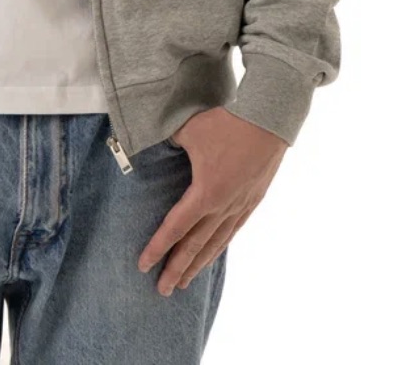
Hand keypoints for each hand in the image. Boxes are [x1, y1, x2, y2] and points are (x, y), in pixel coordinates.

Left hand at [138, 106, 287, 294]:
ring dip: (198, 264)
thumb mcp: (188, 130)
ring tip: (185, 282)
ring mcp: (239, 206)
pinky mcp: (252, 201)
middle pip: (195, 245)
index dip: (158, 247)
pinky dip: (219, 247)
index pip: (176, 228)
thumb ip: (167, 142)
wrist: (268, 120)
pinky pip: (232, 231)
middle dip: (177, 269)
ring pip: (215, 243)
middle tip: (162, 290)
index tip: (143, 265)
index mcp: (205, 193)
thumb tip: (150, 143)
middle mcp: (222, 206)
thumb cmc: (226, 123)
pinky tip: (213, 254)